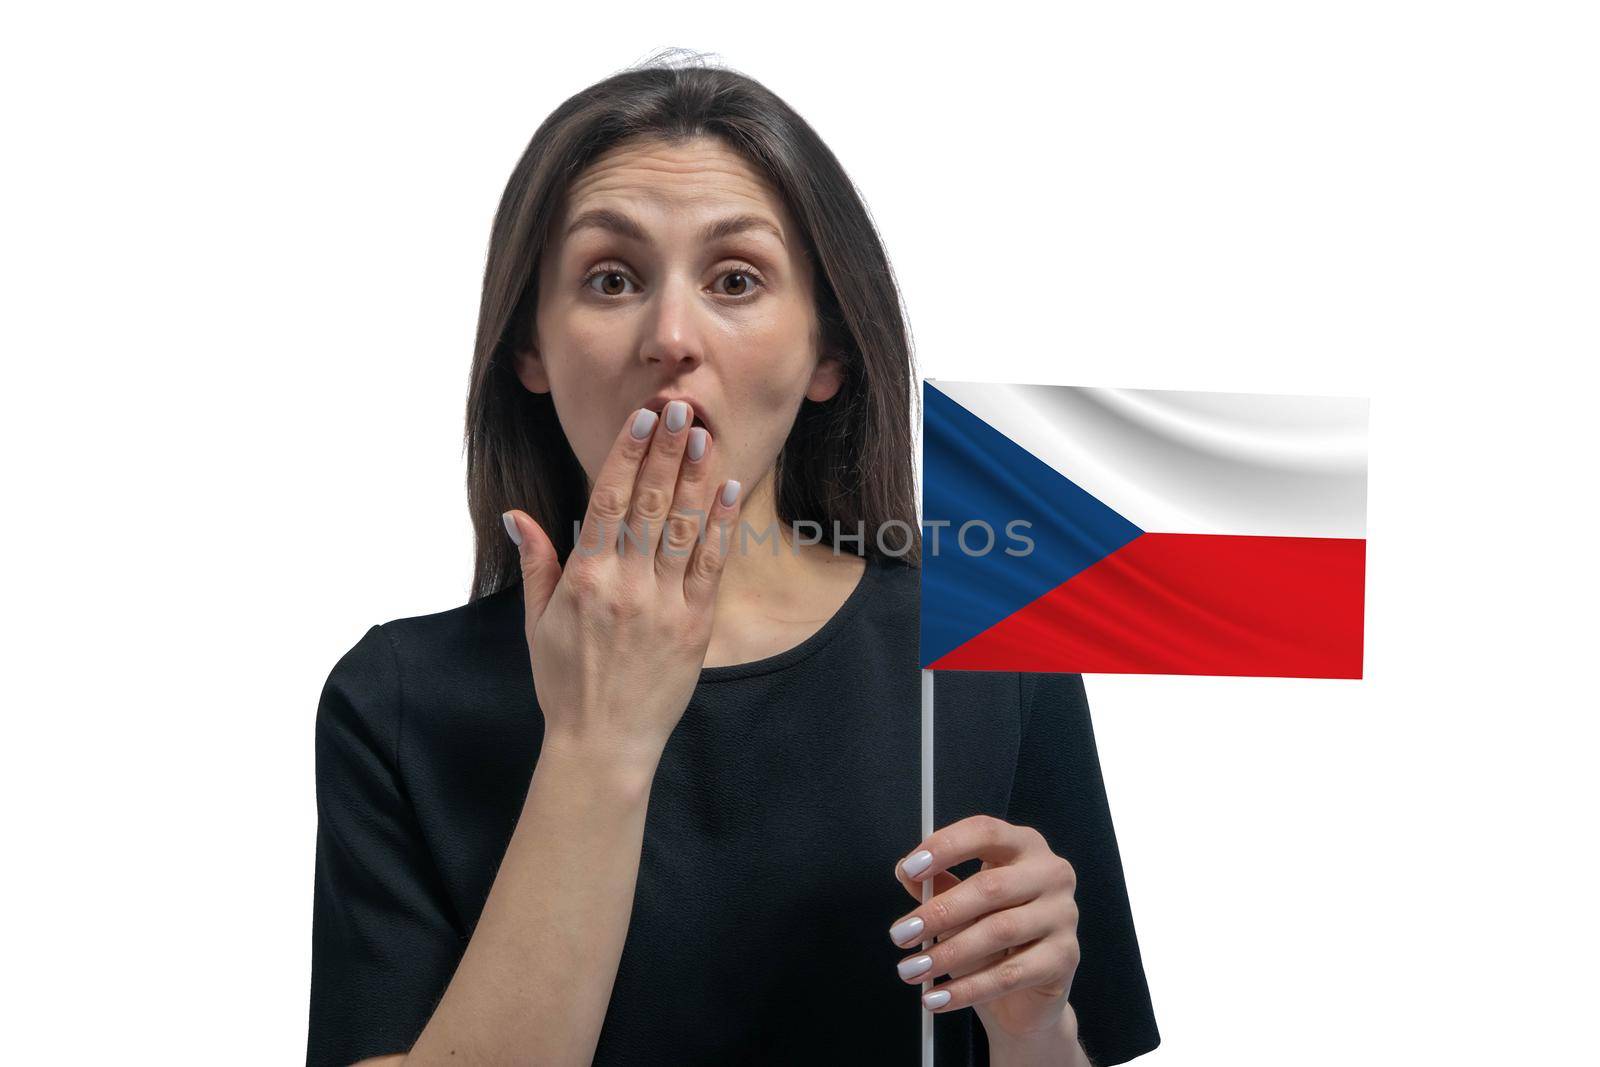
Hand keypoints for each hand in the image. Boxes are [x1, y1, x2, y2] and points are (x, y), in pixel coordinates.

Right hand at [501, 402, 742, 770]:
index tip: (641, 418)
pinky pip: (710, 566)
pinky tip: (727, 492)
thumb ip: (537, 562)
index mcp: (584, 579)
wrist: (604, 743)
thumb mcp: (537, 622)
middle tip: (680, 408)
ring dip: (695, 478)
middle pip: (649, 504)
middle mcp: (625, 585)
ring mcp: (664, 604)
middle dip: (665, 451)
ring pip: (682, 527)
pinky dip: (720, 527)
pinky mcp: (695, 625)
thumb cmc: (565, 683)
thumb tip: (518, 514)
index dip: (627, 454)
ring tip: (703, 435)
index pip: (608, 501)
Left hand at [889, 814, 1080, 1042]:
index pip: (985, 832)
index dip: (945, 847)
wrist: (1026, 996)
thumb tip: (904, 870)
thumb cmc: (993, 940)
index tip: (910, 868)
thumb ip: (937, 885)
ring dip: (948, 953)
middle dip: (939, 912)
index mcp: (1024, 846)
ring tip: (913, 969)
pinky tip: (938, 997)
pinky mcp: (1065, 957)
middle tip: (901, 934)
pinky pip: (1009, 974)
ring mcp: (1063, 914)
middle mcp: (1051, 873)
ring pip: (998, 931)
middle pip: (990, 886)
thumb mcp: (962, 907)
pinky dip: (968, 988)